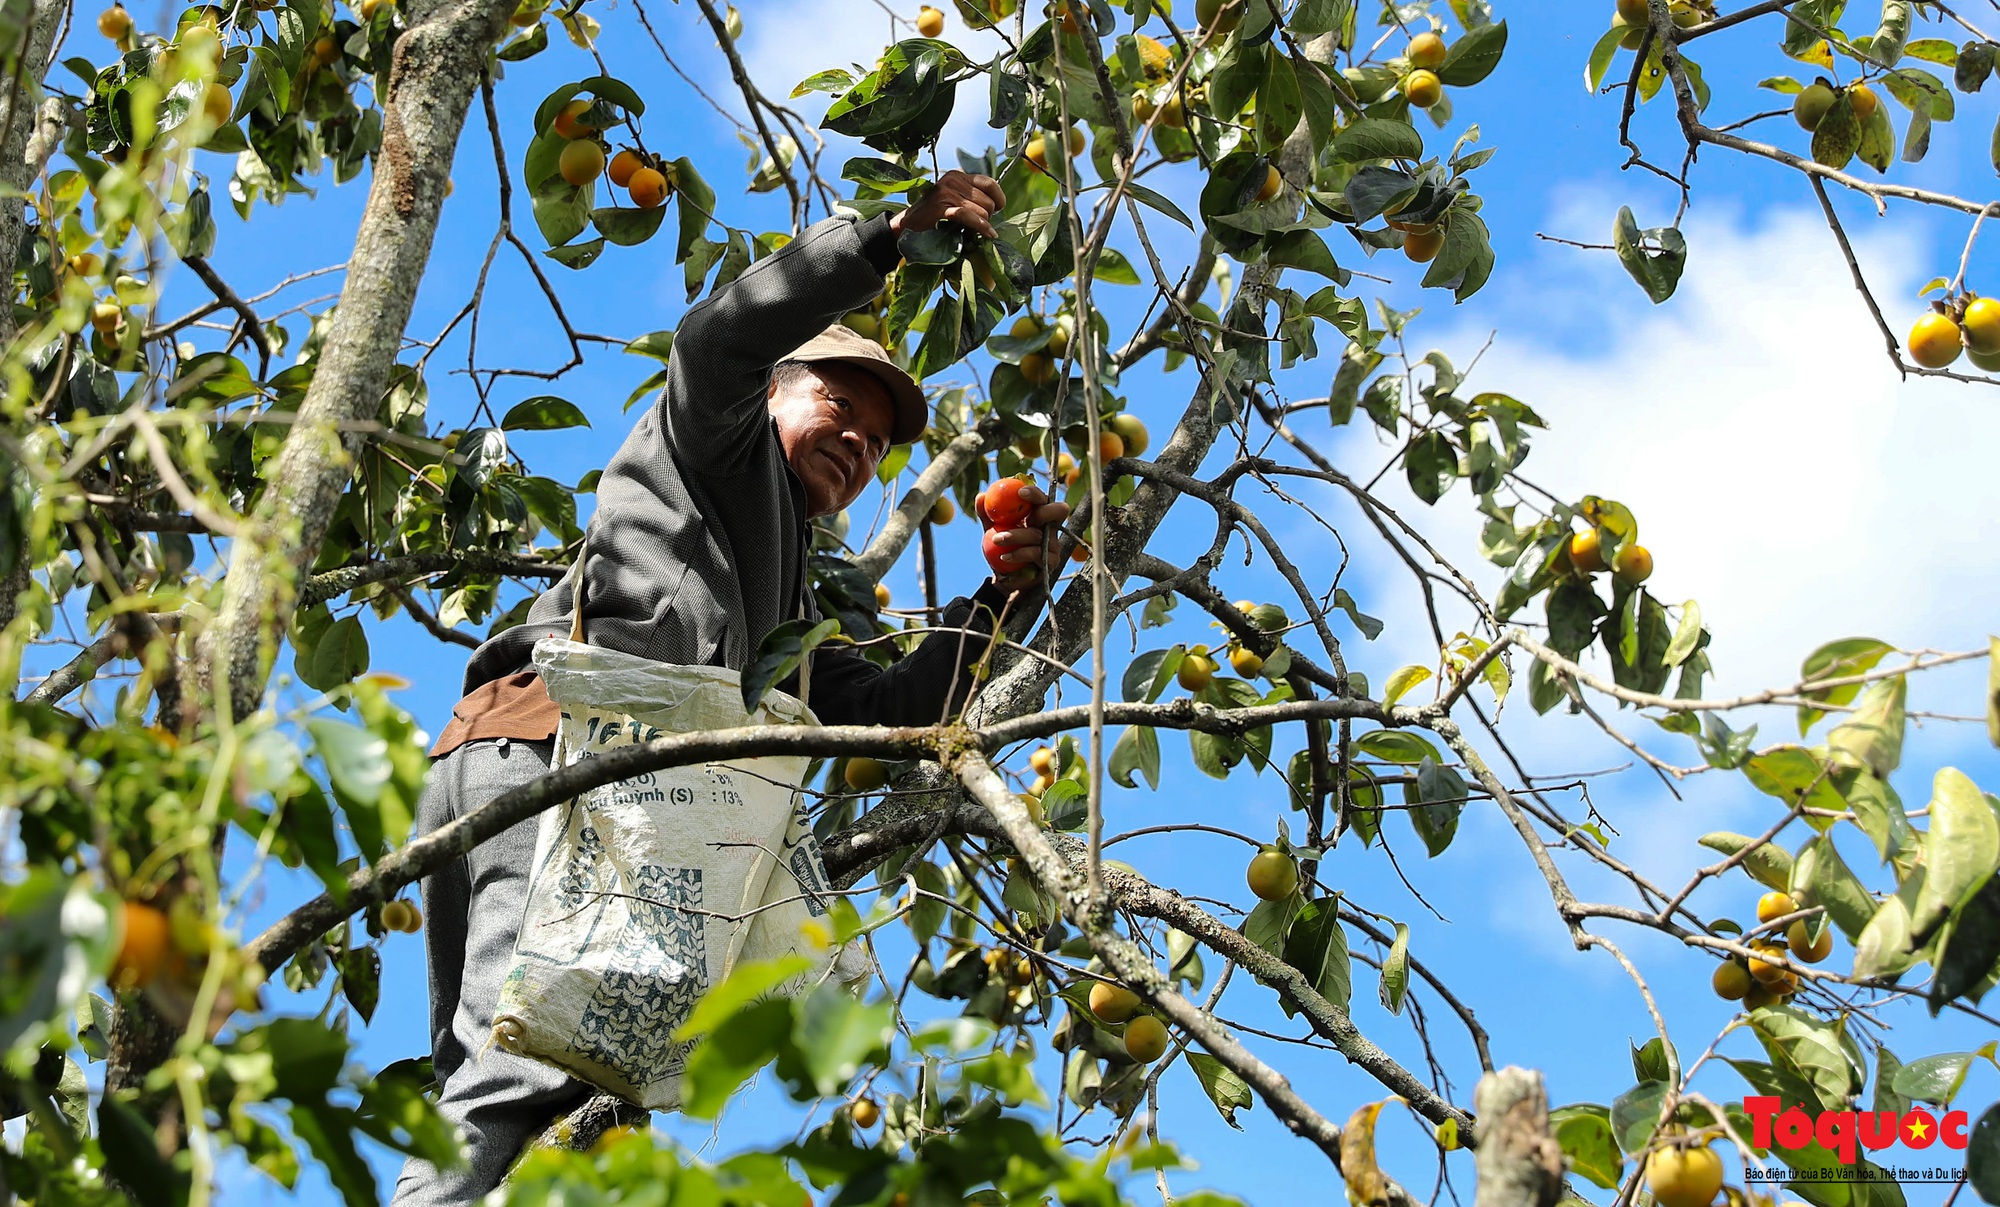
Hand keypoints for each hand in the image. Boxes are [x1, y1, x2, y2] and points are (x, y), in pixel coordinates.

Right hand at [890, 170, 1005, 239]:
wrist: (907, 226)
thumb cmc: (934, 217)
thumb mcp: (954, 200)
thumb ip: (972, 198)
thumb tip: (998, 205)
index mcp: (958, 176)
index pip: (989, 183)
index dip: (999, 198)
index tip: (998, 210)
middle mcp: (953, 180)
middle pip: (988, 199)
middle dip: (989, 215)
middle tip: (979, 225)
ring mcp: (947, 192)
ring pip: (982, 209)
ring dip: (983, 224)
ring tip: (975, 231)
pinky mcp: (942, 206)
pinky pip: (969, 216)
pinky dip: (981, 227)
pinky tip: (988, 234)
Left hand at [976, 481, 1070, 590]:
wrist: (1004, 577)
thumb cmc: (1002, 548)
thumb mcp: (991, 529)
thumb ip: (987, 514)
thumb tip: (981, 496)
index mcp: (1038, 514)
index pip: (1042, 498)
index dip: (1035, 493)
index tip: (1020, 491)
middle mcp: (1050, 527)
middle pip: (1059, 511)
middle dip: (1044, 511)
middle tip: (1025, 515)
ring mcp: (1053, 544)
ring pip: (1039, 535)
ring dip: (1016, 536)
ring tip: (997, 539)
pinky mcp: (1051, 562)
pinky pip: (1036, 554)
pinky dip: (1019, 554)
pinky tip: (1004, 557)